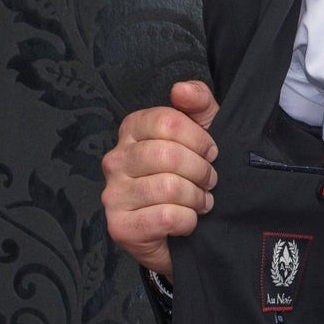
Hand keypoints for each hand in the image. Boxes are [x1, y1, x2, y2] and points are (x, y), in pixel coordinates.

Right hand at [100, 79, 219, 277]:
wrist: (186, 233)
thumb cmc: (192, 177)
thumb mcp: (203, 132)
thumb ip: (198, 103)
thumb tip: (181, 89)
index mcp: (131, 131)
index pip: (167, 121)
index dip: (199, 139)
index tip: (210, 153)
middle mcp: (115, 160)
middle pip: (168, 154)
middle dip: (201, 171)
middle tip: (209, 182)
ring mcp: (113, 194)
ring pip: (169, 187)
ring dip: (196, 198)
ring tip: (200, 202)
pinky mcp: (120, 226)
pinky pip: (166, 216)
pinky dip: (188, 221)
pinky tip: (188, 222)